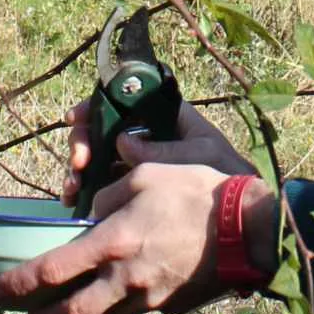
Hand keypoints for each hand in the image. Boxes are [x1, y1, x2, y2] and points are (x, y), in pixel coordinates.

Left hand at [0, 160, 275, 313]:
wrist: (250, 231)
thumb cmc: (199, 193)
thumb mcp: (149, 175)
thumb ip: (112, 192)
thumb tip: (94, 209)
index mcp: (114, 242)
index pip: (51, 272)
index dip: (16, 285)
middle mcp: (125, 278)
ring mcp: (149, 298)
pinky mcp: (169, 305)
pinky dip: (110, 313)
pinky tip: (107, 303)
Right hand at [58, 96, 256, 207]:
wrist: (240, 212)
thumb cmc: (224, 173)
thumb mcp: (196, 155)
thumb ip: (160, 150)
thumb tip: (122, 142)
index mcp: (165, 117)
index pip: (123, 101)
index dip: (94, 106)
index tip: (75, 118)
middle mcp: (147, 136)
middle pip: (103, 129)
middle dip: (83, 142)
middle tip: (79, 162)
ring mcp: (138, 162)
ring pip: (98, 157)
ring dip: (79, 168)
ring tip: (73, 186)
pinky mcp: (133, 188)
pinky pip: (102, 183)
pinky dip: (85, 189)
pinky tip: (74, 199)